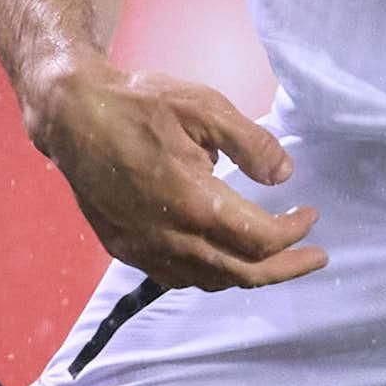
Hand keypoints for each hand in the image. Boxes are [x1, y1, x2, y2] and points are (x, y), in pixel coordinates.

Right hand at [26, 66, 325, 290]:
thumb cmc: (139, 104)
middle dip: (285, 268)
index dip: (294, 232)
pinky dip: (209, 274)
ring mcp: (143, 249)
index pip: (261, 240)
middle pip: (242, 274)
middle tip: (315, 257)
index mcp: (195, 204)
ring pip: (208, 281)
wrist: (71, 114)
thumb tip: (285, 176)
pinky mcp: (123, 248)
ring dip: (247, 274)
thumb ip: (252, 144)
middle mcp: (170, 239)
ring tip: (273, 258)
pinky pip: (175, 276)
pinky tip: (220, 257)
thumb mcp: (205, 108)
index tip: (311, 213)